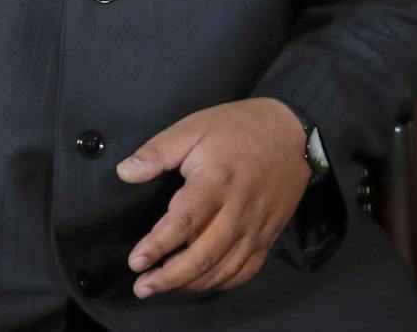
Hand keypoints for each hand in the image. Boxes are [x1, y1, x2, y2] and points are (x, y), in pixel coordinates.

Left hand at [116, 97, 308, 297]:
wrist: (291, 133)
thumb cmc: (238, 128)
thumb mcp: (193, 128)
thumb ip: (157, 152)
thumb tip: (124, 172)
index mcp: (216, 182)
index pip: (183, 222)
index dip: (157, 245)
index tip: (135, 261)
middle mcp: (237, 211)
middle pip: (203, 255)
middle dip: (170, 277)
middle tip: (143, 286)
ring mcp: (255, 228)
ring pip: (223, 269)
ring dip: (192, 284)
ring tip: (163, 287)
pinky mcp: (267, 236)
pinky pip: (245, 270)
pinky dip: (221, 283)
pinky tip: (200, 282)